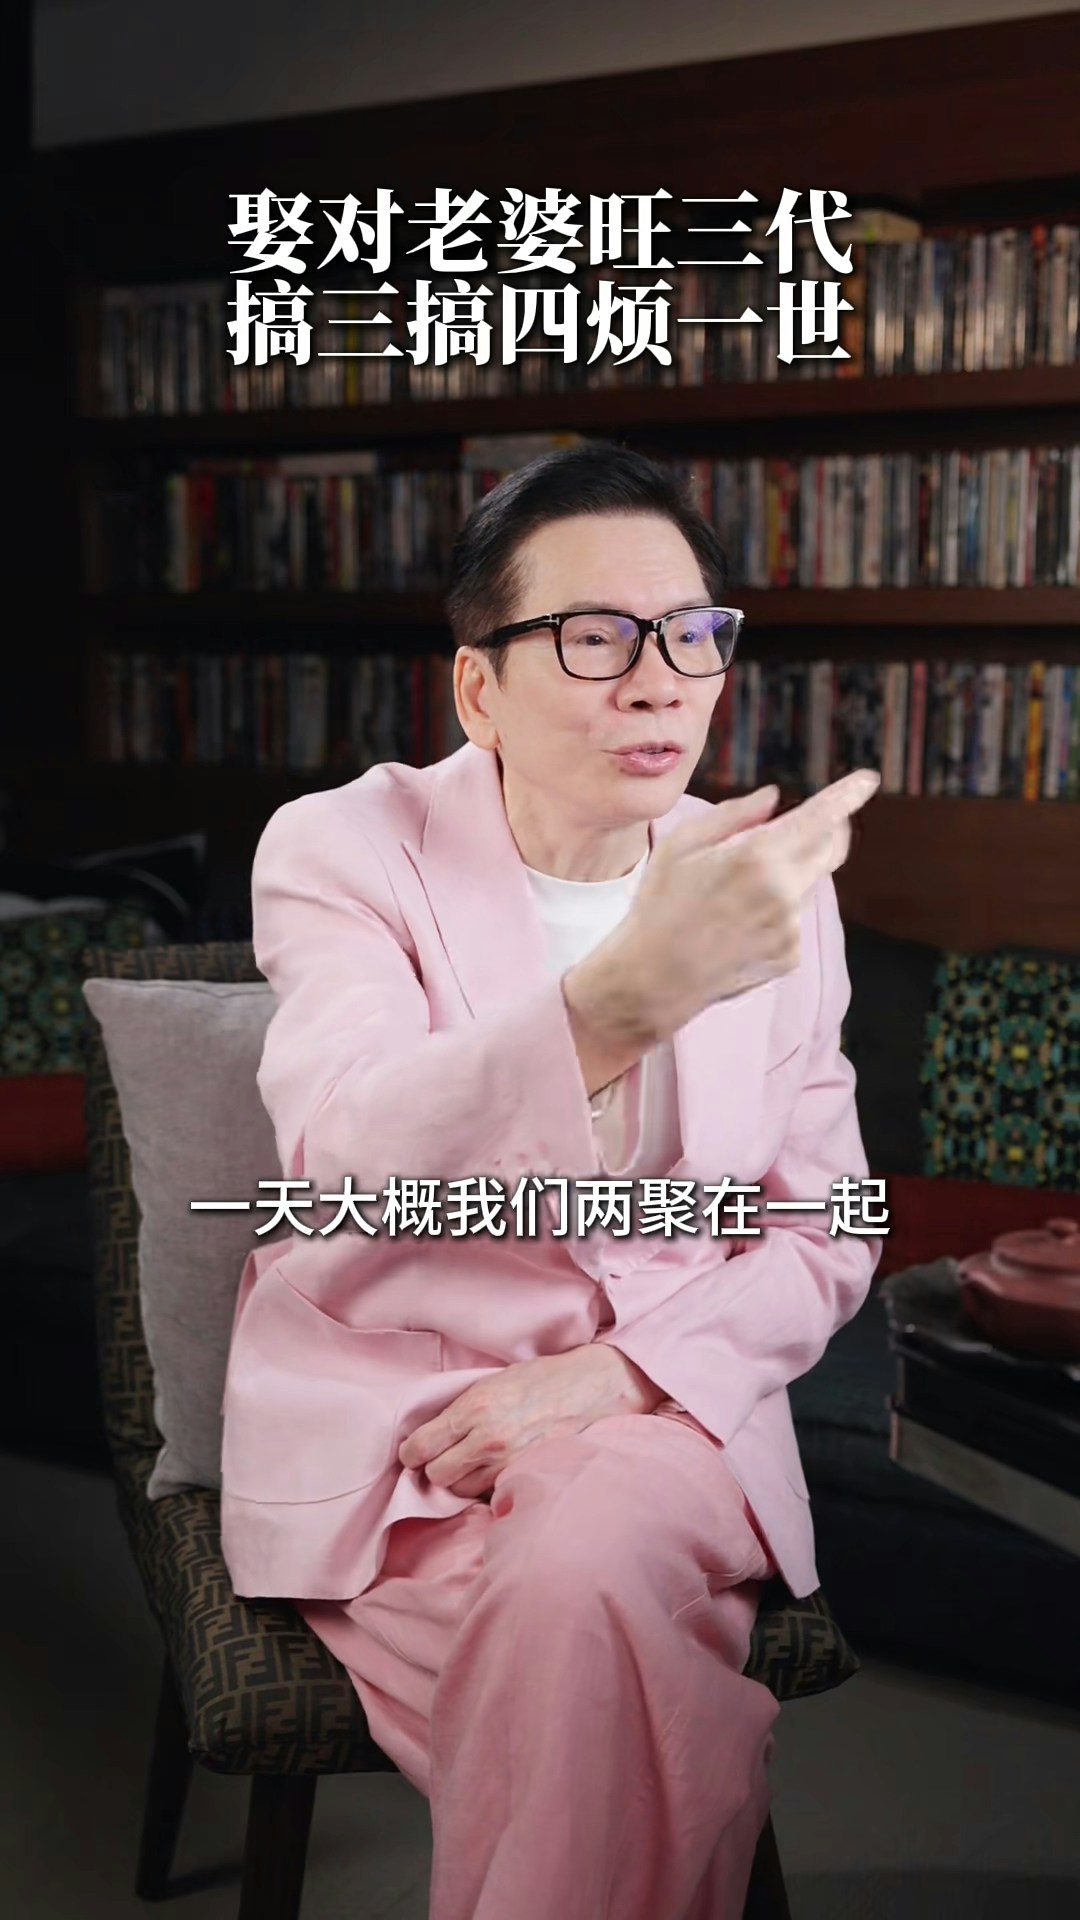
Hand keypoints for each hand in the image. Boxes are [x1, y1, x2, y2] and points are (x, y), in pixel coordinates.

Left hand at [396, 1344, 664, 1498]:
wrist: (595, 1387)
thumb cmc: (544, 1378)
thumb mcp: (495, 1382)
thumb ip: (463, 1410)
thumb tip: (432, 1432)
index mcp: (474, 1407)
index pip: (421, 1447)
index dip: (413, 1452)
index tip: (416, 1452)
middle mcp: (487, 1438)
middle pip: (437, 1475)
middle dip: (437, 1468)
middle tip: (447, 1457)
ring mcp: (508, 1462)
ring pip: (461, 1491)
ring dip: (463, 1481)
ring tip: (475, 1464)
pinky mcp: (527, 1476)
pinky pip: (490, 1495)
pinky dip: (488, 1488)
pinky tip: (497, 1472)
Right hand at [575, 769, 879, 1047]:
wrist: (653, 979)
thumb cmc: (659, 905)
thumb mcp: (681, 845)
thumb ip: (734, 814)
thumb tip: (774, 797)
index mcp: (756, 857)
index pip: (820, 818)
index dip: (848, 795)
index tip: (868, 779)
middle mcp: (783, 892)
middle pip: (831, 849)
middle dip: (831, 828)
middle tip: (815, 819)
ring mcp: (790, 928)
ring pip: (806, 885)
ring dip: (788, 875)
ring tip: (734, 895)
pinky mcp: (789, 955)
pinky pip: (793, 920)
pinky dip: (776, 912)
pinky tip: (736, 926)